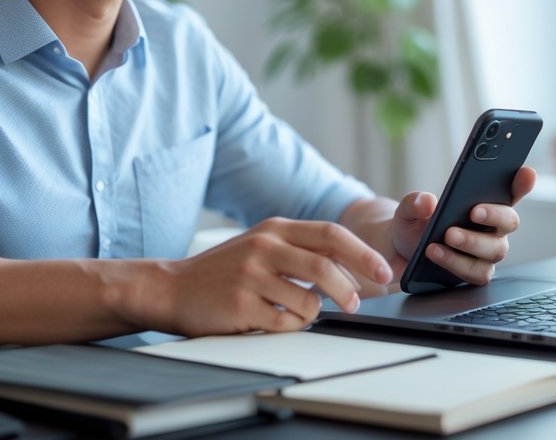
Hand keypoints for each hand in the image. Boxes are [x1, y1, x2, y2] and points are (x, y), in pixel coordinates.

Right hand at [151, 217, 392, 336]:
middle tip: (354, 304)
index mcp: (274, 228)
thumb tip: (353, 268)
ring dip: (311, 314)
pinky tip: (271, 320)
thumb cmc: (224, 270)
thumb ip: (301, 249)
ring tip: (292, 312)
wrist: (172, 287)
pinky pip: (284, 324)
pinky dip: (288, 327)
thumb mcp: (261, 245)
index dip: (363, 254)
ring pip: (308, 301)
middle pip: (325, 267)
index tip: (383, 272)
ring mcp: (250, 275)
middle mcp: (264, 246)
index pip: (332, 234)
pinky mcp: (240, 304)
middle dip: (349, 290)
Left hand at [389, 166, 535, 286]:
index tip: (525, 172)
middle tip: (473, 211)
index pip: (511, 191)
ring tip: (447, 235)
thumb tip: (427, 202)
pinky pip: (476, 272)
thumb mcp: (408, 209)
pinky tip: (436, 252)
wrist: (401, 252)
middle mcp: (492, 228)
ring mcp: (486, 252)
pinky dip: (456, 262)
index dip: (522, 182)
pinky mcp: (475, 272)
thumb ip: (415, 202)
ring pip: (495, 249)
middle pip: (509, 221)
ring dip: (472, 241)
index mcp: (484, 204)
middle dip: (494, 215)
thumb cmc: (414, 224)